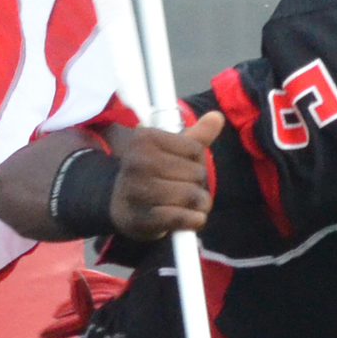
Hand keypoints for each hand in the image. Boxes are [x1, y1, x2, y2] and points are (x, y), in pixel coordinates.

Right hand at [108, 110, 224, 240]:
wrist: (119, 204)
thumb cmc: (150, 172)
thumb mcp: (169, 150)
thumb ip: (196, 136)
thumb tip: (217, 117)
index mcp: (144, 139)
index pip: (195, 149)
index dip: (197, 161)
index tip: (183, 167)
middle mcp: (139, 162)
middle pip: (196, 173)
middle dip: (198, 184)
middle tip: (185, 188)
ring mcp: (138, 191)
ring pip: (192, 195)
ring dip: (200, 204)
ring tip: (191, 204)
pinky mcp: (142, 218)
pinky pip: (182, 218)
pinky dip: (194, 220)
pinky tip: (192, 218)